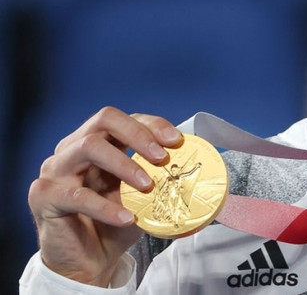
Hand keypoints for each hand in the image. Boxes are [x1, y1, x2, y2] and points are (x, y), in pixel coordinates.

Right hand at [27, 107, 181, 285]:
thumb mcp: (140, 192)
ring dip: (124, 164)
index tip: (176, 141)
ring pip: (89, 147)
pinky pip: (77, 194)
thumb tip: (190, 161)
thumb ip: (156, 173)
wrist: (89, 259)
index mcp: (95, 141)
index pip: (122, 118)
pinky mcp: (44, 196)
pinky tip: (126, 218)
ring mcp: (55, 169)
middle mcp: (72, 148)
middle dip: (138, 134)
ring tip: (147, 185)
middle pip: (104, 120)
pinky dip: (106, 206)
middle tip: (162, 157)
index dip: (151, 125)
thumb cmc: (116, 219)